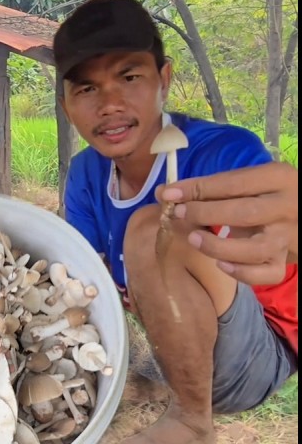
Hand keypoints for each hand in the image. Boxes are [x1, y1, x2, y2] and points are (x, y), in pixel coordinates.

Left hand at [161, 161, 298, 285]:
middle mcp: (287, 207)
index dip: (197, 188)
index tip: (168, 194)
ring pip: (256, 249)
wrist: (300, 215)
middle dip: (205, 214)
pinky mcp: (287, 260)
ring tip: (193, 238)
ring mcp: (289, 236)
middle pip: (245, 213)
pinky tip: (221, 264)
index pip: (233, 183)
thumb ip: (211, 188)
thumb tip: (164, 193)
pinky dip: (242, 273)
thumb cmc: (264, 195)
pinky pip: (267, 274)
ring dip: (218, 246)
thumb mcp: (247, 183)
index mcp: (278, 178)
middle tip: (179, 214)